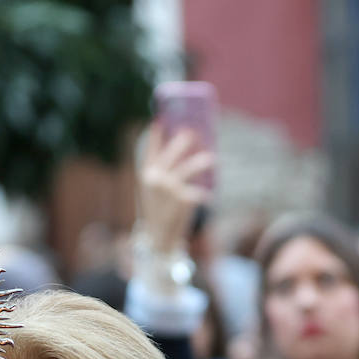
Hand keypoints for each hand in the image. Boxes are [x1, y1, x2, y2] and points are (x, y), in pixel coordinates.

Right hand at [137, 126, 215, 254]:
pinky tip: (208, 198)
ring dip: (201, 163)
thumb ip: (162, 174)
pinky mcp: (183, 198)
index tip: (160, 122)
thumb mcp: (155, 192)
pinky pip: (198, 192)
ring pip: (188, 170)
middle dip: (181, 143)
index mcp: (146, 175)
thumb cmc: (158, 212)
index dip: (155, 137)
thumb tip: (179, 155)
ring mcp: (169, 188)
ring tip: (212, 159)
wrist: (158, 237)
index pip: (150, 151)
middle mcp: (156, 179)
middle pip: (171, 156)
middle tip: (192, 132)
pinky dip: (204, 196)